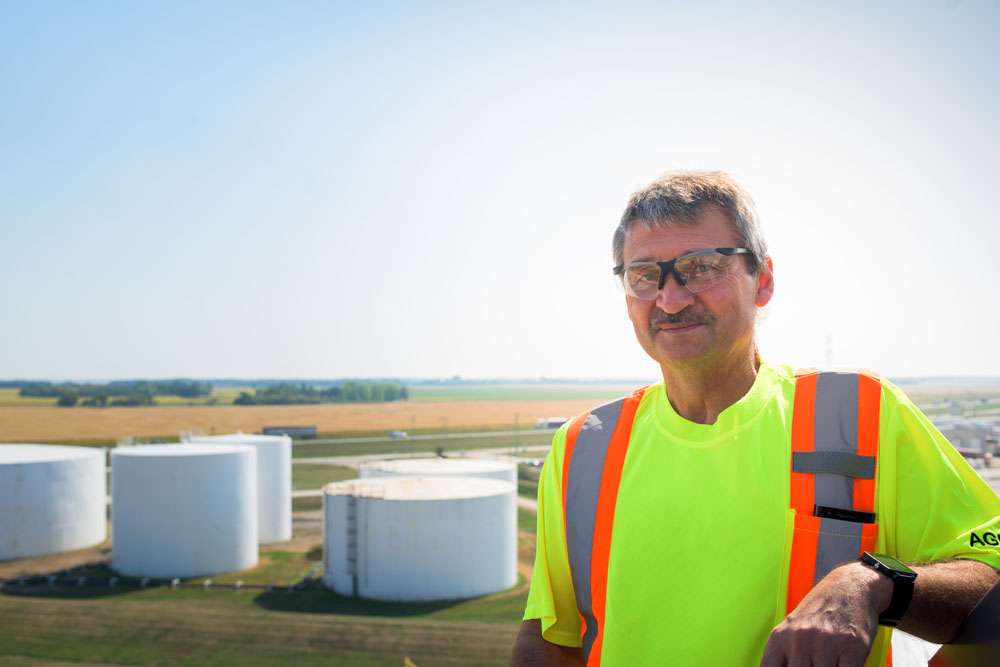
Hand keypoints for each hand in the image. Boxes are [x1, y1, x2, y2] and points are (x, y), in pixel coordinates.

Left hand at [760, 562, 891, 666]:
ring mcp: (825, 642)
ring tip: (828, 663)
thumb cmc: (818, 612)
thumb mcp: (791, 630)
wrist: (849, 586)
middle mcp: (799, 639)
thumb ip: (783, 655)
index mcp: (780, 638)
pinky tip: (844, 665)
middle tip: (813, 665)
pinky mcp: (852, 646)